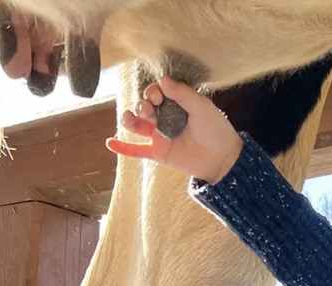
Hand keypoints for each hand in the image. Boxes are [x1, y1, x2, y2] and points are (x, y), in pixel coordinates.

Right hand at [105, 76, 243, 183]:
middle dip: (143, 104)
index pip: (157, 92)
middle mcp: (165, 117)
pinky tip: (110, 143)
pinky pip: (136, 150)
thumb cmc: (216, 129)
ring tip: (129, 119)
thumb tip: (162, 80)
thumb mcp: (201, 107)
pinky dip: (123, 148)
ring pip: (137, 125)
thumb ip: (182, 93)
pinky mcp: (158, 152)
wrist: (222, 158)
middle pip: (144, 106)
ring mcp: (160, 135)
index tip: (159, 95)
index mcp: (176, 103)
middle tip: (150, 108)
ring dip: (129, 120)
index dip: (153, 92)